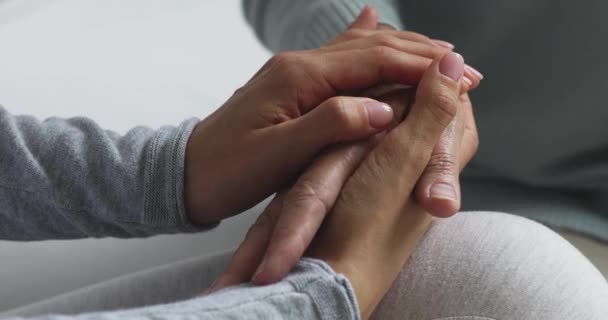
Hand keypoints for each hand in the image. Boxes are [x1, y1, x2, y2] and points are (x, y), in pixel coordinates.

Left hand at [205, 5, 480, 291]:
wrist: (185, 173)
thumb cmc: (227, 171)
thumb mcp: (277, 155)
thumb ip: (329, 124)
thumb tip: (383, 107)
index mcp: (300, 77)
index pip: (375, 61)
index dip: (423, 67)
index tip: (463, 75)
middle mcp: (300, 64)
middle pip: (373, 48)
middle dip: (422, 54)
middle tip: (466, 66)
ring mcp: (294, 71)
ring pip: (359, 49)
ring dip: (402, 49)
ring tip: (439, 54)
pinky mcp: (290, 84)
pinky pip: (338, 56)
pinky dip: (366, 43)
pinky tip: (372, 21)